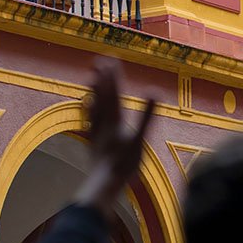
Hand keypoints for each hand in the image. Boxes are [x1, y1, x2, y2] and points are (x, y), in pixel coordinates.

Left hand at [76, 60, 155, 215]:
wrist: (104, 183)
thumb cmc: (124, 163)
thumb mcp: (140, 139)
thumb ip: (146, 115)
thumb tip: (155, 92)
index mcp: (115, 119)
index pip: (114, 92)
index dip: (113, 75)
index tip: (112, 58)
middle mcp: (103, 122)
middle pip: (102, 95)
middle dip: (103, 77)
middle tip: (101, 60)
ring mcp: (96, 131)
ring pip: (93, 106)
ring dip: (94, 90)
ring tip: (92, 76)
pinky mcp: (93, 140)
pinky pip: (90, 120)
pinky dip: (89, 109)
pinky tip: (88, 105)